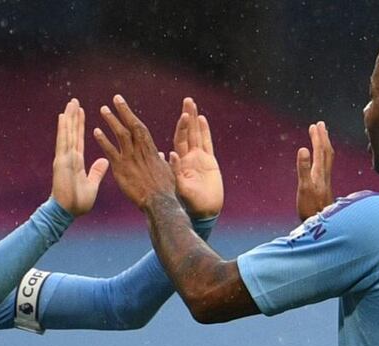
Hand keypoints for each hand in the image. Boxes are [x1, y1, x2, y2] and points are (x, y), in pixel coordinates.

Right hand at [51, 98, 108, 216]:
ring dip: (69, 117)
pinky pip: (63, 141)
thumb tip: (105, 160)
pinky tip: (63, 116)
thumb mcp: (92, 184)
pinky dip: (63, 128)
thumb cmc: (77, 203)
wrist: (66, 212)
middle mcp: (69, 157)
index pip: (79, 139)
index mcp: (76, 162)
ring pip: (67, 133)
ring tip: (71, 103)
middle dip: (74, 117)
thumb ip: (97, 172)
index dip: (80, 126)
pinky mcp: (61, 161)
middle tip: (75, 101)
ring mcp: (64, 158)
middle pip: (72, 132)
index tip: (81, 112)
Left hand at [93, 95, 176, 212]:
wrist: (159, 203)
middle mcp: (141, 151)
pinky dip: (103, 141)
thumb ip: (164, 162)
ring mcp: (131, 159)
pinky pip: (111, 152)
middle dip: (123, 111)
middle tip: (114, 99)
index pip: (140, 128)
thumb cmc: (166, 190)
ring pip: (121, 135)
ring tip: (103, 110)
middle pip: (131, 126)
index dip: (131, 115)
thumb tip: (164, 156)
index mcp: (151, 151)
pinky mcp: (122, 169)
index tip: (123, 104)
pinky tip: (95, 131)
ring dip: (112, 121)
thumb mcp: (168, 173)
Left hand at [168, 97, 222, 218]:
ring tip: (192, 103)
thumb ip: (175, 170)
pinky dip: (204, 132)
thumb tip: (168, 154)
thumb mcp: (179, 186)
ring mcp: (200, 159)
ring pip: (197, 134)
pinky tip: (201, 119)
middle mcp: (189, 157)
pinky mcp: (210, 163)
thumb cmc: (190, 203)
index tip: (183, 115)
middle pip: (188, 132)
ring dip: (194, 119)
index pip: (180, 140)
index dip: (182, 127)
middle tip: (187, 100)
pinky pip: (207, 144)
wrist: (204, 212)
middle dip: (188, 116)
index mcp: (180, 162)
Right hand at [296, 121, 333, 220]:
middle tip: (320, 125)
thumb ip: (303, 168)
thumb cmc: (310, 208)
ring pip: (328, 159)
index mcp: (320, 173)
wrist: (321, 225)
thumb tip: (302, 149)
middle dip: (323, 138)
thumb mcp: (304, 188)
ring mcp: (325, 182)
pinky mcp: (324, 188)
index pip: (320, 150)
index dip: (318, 137)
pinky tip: (321, 161)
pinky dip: (324, 159)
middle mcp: (325, 175)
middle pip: (327, 152)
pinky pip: (326, 167)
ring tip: (322, 138)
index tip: (315, 125)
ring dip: (325, 146)